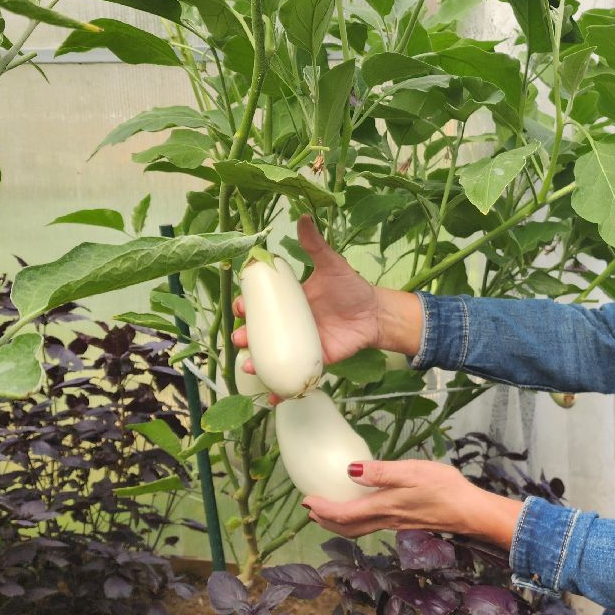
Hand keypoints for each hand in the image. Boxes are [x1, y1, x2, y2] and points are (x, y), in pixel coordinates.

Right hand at [232, 214, 381, 374]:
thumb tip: (303, 217)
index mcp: (289, 301)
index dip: (246, 307)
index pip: (260, 305)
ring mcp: (300, 345)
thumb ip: (316, 246)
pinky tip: (273, 397)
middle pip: (261, 333)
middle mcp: (290, 324)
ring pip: (272, 357)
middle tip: (241, 337)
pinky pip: (294, 376)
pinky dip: (282, 389)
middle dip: (246, 338)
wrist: (375, 314)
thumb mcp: (331, 265)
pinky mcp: (314, 362)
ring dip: (258, 364)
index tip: (239, 307)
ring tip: (251, 366)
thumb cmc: (351, 288)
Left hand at [303, 459, 524, 547]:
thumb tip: (350, 471)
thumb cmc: (445, 489)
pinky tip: (362, 508)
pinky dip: (356, 519)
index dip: (322, 509)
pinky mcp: (405, 521)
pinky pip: (371, 524)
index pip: (344, 514)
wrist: (471, 512)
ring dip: (339, 521)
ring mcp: (395, 523)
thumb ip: (381, 472)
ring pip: (358, 528)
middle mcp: (385, 519)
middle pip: (347, 527)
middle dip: (326, 520)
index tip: (306, 500)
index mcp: (383, 507)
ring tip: (328, 511)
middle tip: (311, 509)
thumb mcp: (413, 472)